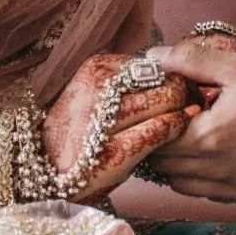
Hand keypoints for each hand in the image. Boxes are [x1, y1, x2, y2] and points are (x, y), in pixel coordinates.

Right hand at [44, 53, 196, 201]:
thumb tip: (174, 69)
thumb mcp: (96, 93)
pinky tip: (174, 135)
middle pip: (164, 80)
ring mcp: (104, 120)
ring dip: (181, 113)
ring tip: (185, 120)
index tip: (181, 89)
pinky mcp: (113, 151)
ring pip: (166, 102)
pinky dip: (173, 131)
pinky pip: (159, 131)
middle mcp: (100, 89)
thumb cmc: (79, 130)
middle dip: (182, 94)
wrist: (43, 169)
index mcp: (97, 68)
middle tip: (191, 106)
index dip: (173, 76)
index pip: (153, 65)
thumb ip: (128, 81)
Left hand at [141, 43, 235, 211]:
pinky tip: (219, 156)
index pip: (158, 142)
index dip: (155, 125)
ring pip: (187, 187)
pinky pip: (215, 195)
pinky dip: (206, 180)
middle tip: (174, 122)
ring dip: (181, 167)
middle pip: (168, 170)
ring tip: (193, 138)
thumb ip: (192, 61)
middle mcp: (220, 171)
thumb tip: (154, 56)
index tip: (162, 108)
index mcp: (210, 138)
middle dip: (164, 147)